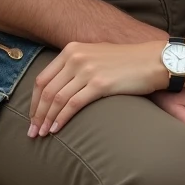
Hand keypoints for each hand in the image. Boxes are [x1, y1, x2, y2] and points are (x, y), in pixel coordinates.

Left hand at [28, 40, 163, 136]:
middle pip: (47, 90)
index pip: (43, 78)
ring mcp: (87, 69)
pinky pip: (73, 104)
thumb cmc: (125, 62)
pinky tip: (57, 129)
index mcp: (72, 49)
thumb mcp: (95, 56)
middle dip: (36, 114)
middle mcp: (76, 57)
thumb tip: (58, 89)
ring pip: (57, 99)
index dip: (34, 101)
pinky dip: (62, 119)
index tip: (31, 117)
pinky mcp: (99, 83)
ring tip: (42, 135)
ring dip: (46, 119)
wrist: (152, 61)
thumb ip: (76, 66)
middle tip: (32, 132)